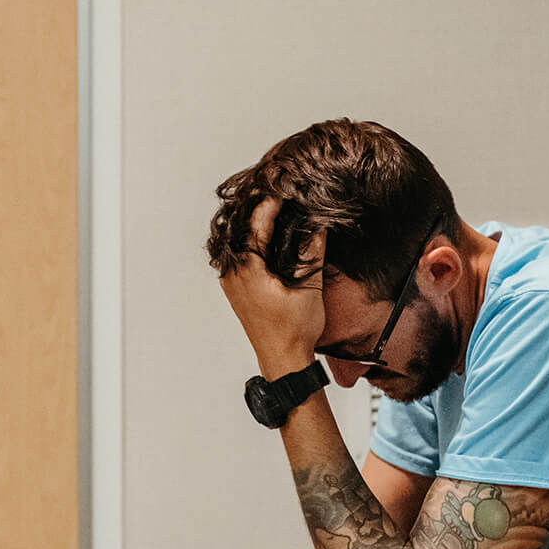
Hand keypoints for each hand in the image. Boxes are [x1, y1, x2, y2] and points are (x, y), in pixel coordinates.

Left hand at [217, 197, 324, 375]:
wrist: (283, 359)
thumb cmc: (294, 330)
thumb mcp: (309, 286)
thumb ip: (312, 251)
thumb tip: (317, 223)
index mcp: (247, 271)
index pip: (256, 226)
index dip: (270, 204)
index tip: (283, 189)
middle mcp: (233, 274)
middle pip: (242, 230)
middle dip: (259, 210)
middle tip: (276, 192)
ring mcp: (231, 282)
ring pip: (238, 242)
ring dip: (254, 225)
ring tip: (272, 208)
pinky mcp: (236, 288)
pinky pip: (239, 255)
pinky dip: (252, 241)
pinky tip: (267, 235)